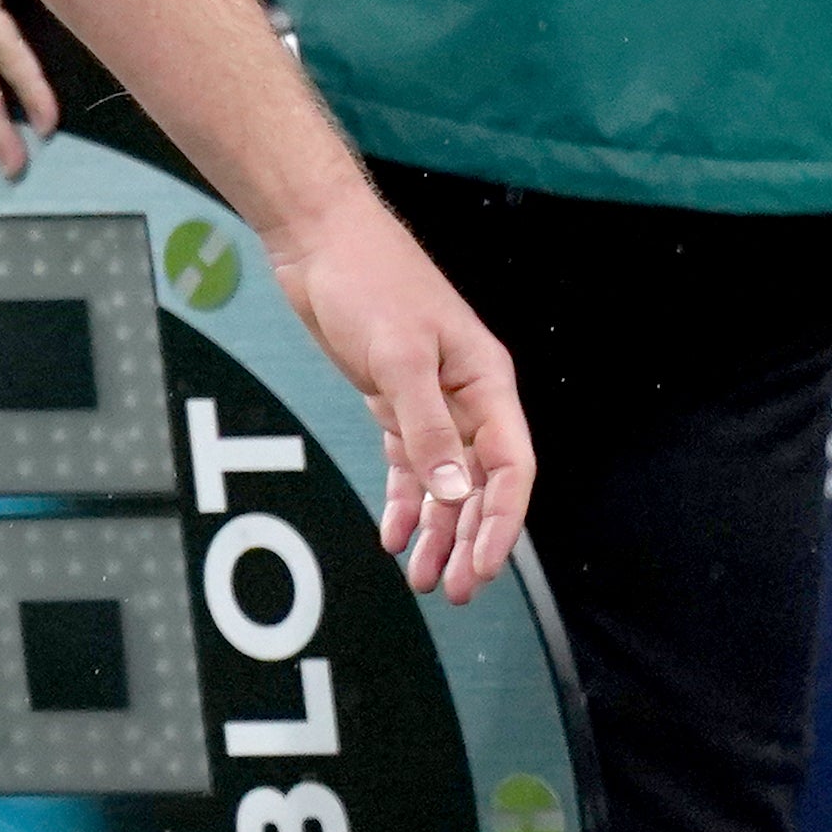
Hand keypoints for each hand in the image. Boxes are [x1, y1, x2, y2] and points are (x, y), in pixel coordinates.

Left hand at [265, 196, 532, 604]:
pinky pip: (408, 463)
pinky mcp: (393, 399)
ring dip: (437, 531)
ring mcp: (430, 400)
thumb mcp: (398, 357)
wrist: (320, 240)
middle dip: (470, 539)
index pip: (511, 466)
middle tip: (459, 591)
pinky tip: (394, 537)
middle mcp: (466, 396)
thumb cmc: (369, 282)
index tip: (486, 566)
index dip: (502, 521)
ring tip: (425, 582)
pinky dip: (404, 501)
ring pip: (444, 482)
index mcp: (486, 382)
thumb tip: (453, 494)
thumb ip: (426, 427)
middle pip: (480, 483)